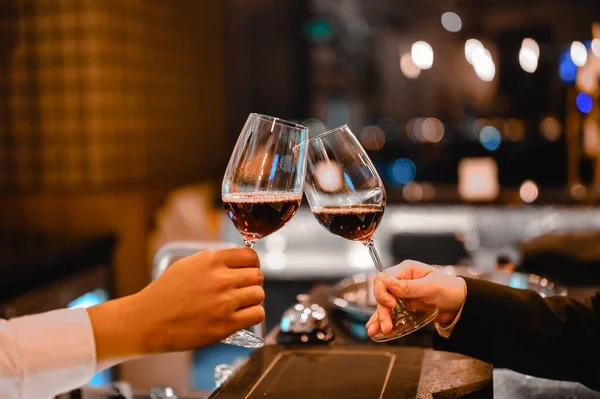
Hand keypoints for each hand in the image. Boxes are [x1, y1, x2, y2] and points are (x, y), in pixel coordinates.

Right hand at [88, 247, 264, 359]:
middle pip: (257, 275)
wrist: (147, 321)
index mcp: (211, 260)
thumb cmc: (165, 294)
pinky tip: (242, 316)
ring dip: (252, 299)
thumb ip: (213, 260)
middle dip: (252, 282)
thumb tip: (237, 259)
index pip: (250, 255)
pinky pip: (257, 314)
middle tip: (242, 290)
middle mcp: (220, 278)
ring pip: (259, 294)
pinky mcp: (226, 325)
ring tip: (240, 304)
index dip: (252, 263)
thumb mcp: (187, 265)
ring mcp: (224, 302)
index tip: (248, 270)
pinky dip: (253, 314)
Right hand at [366, 260, 465, 336]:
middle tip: (386, 325)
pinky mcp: (404, 308)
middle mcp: (401, 282)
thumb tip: (387, 282)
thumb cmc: (450, 289)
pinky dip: (383, 321)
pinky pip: (391, 314)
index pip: (384, 279)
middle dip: (382, 310)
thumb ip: (409, 286)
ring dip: (380, 318)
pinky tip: (375, 329)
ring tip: (376, 331)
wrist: (461, 305)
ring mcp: (402, 296)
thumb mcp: (431, 286)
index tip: (391, 304)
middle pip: (383, 295)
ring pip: (384, 306)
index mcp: (406, 271)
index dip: (383, 292)